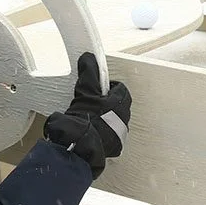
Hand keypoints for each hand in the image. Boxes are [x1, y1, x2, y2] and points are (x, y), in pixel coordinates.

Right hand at [43, 53, 131, 178]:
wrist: (80, 145)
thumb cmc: (85, 118)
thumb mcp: (85, 91)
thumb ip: (88, 73)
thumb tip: (89, 58)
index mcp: (121, 102)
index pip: (119, 87)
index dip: (106, 86)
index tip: (96, 87)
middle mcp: (125, 118)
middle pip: (118, 103)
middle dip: (106, 101)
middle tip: (91, 102)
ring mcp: (120, 133)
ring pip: (114, 119)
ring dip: (105, 117)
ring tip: (89, 117)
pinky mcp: (114, 145)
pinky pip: (110, 134)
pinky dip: (102, 131)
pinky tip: (90, 130)